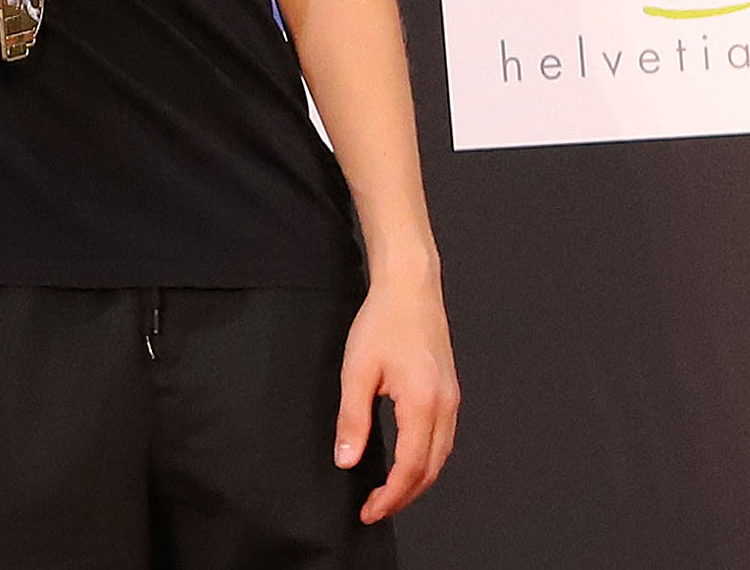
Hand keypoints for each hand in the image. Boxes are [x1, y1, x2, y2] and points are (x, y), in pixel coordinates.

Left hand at [338, 269, 459, 523]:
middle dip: (404, 496)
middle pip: (430, 471)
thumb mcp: (356, 371)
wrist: (410, 288)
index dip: (391, 496)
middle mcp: (445, 408)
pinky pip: (442, 440)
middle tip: (375, 509)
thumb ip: (352, 419)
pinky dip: (426, 461)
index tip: (369, 511)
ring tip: (389, 493)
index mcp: (423, 405)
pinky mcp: (450, 393)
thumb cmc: (383, 322)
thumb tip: (347, 459)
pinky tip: (407, 462)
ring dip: (417, 481)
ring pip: (440, 458)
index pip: (410, 469)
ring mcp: (452, 401)